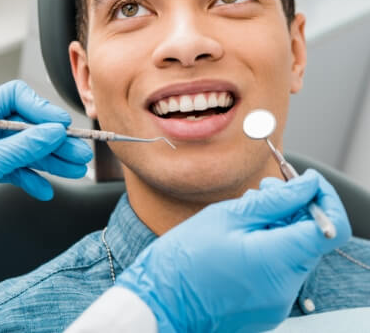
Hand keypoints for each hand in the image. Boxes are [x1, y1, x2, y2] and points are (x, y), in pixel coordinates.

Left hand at [0, 80, 92, 206]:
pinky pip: (15, 169)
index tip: (61, 125)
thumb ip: (23, 146)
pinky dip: (31, 178)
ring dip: (50, 160)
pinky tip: (44, 189)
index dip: (40, 109)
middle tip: (77, 153)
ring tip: (73, 169)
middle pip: (26, 126)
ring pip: (25, 149)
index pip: (15, 97)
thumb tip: (53, 132)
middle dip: (53, 141)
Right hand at [116, 170, 351, 332]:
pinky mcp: (267, 308)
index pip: (331, 227)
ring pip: (295, 253)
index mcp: (277, 260)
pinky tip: (240, 240)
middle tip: (263, 191)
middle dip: (294, 209)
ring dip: (279, 228)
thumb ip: (274, 200)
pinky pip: (280, 271)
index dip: (323, 199)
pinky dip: (269, 249)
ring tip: (243, 216)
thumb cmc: (183, 258)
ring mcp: (278, 302)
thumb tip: (307, 185)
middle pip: (311, 239)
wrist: (160, 302)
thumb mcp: (226, 216)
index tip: (305, 183)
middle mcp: (286, 287)